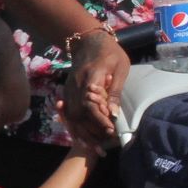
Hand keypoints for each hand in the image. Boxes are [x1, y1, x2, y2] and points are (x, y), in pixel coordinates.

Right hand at [59, 31, 128, 149]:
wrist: (87, 40)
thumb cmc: (109, 52)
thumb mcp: (120, 68)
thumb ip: (115, 91)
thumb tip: (114, 114)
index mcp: (91, 78)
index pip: (91, 105)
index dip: (100, 120)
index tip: (111, 130)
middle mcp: (76, 86)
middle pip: (78, 115)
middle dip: (90, 132)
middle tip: (104, 145)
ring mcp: (69, 89)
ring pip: (71, 116)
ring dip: (81, 133)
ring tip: (93, 147)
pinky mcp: (67, 91)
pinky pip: (68, 112)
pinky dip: (73, 126)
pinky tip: (81, 137)